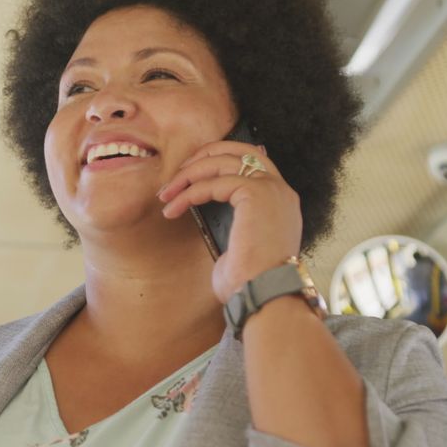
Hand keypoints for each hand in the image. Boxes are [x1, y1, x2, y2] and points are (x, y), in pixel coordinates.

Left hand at [158, 142, 301, 302]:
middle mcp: (280, 190)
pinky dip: (190, 193)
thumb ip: (232, 222)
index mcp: (280, 201)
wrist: (264, 296)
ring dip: (188, 175)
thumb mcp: (240, 246)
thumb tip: (205, 213)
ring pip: (221, 162)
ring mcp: (271, 189)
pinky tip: (174, 209)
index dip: (219, 159)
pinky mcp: (256, 194)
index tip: (192, 173)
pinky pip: (214, 182)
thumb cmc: (250, 283)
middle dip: (202, 157)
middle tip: (176, 176)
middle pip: (238, 150)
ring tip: (166, 195)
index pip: (252, 160)